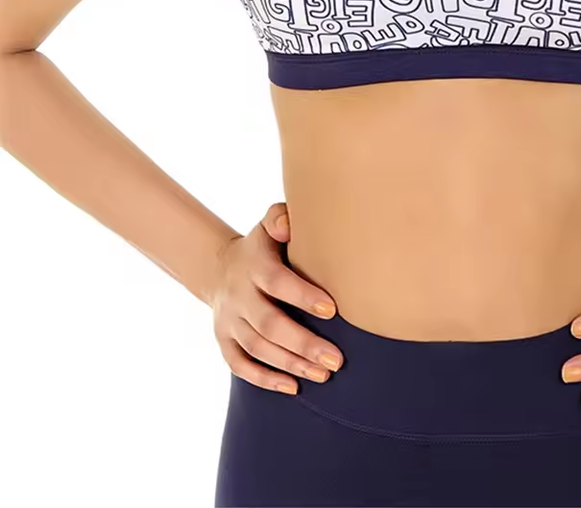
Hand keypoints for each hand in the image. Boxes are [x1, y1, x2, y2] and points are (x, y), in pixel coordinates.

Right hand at [210, 202, 343, 394]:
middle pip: (268, 324)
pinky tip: (293, 387)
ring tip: (324, 374)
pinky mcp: (223, 340)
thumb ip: (280, 217)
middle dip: (303, 344)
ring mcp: (228, 320)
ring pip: (257, 348)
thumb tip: (288, 224)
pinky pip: (240, 365)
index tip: (333, 310)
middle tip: (336, 359)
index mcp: (254, 263)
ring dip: (291, 364)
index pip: (277, 282)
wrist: (219, 267)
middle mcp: (238, 294)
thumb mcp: (270, 223)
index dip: (303, 296)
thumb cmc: (265, 244)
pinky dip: (265, 379)